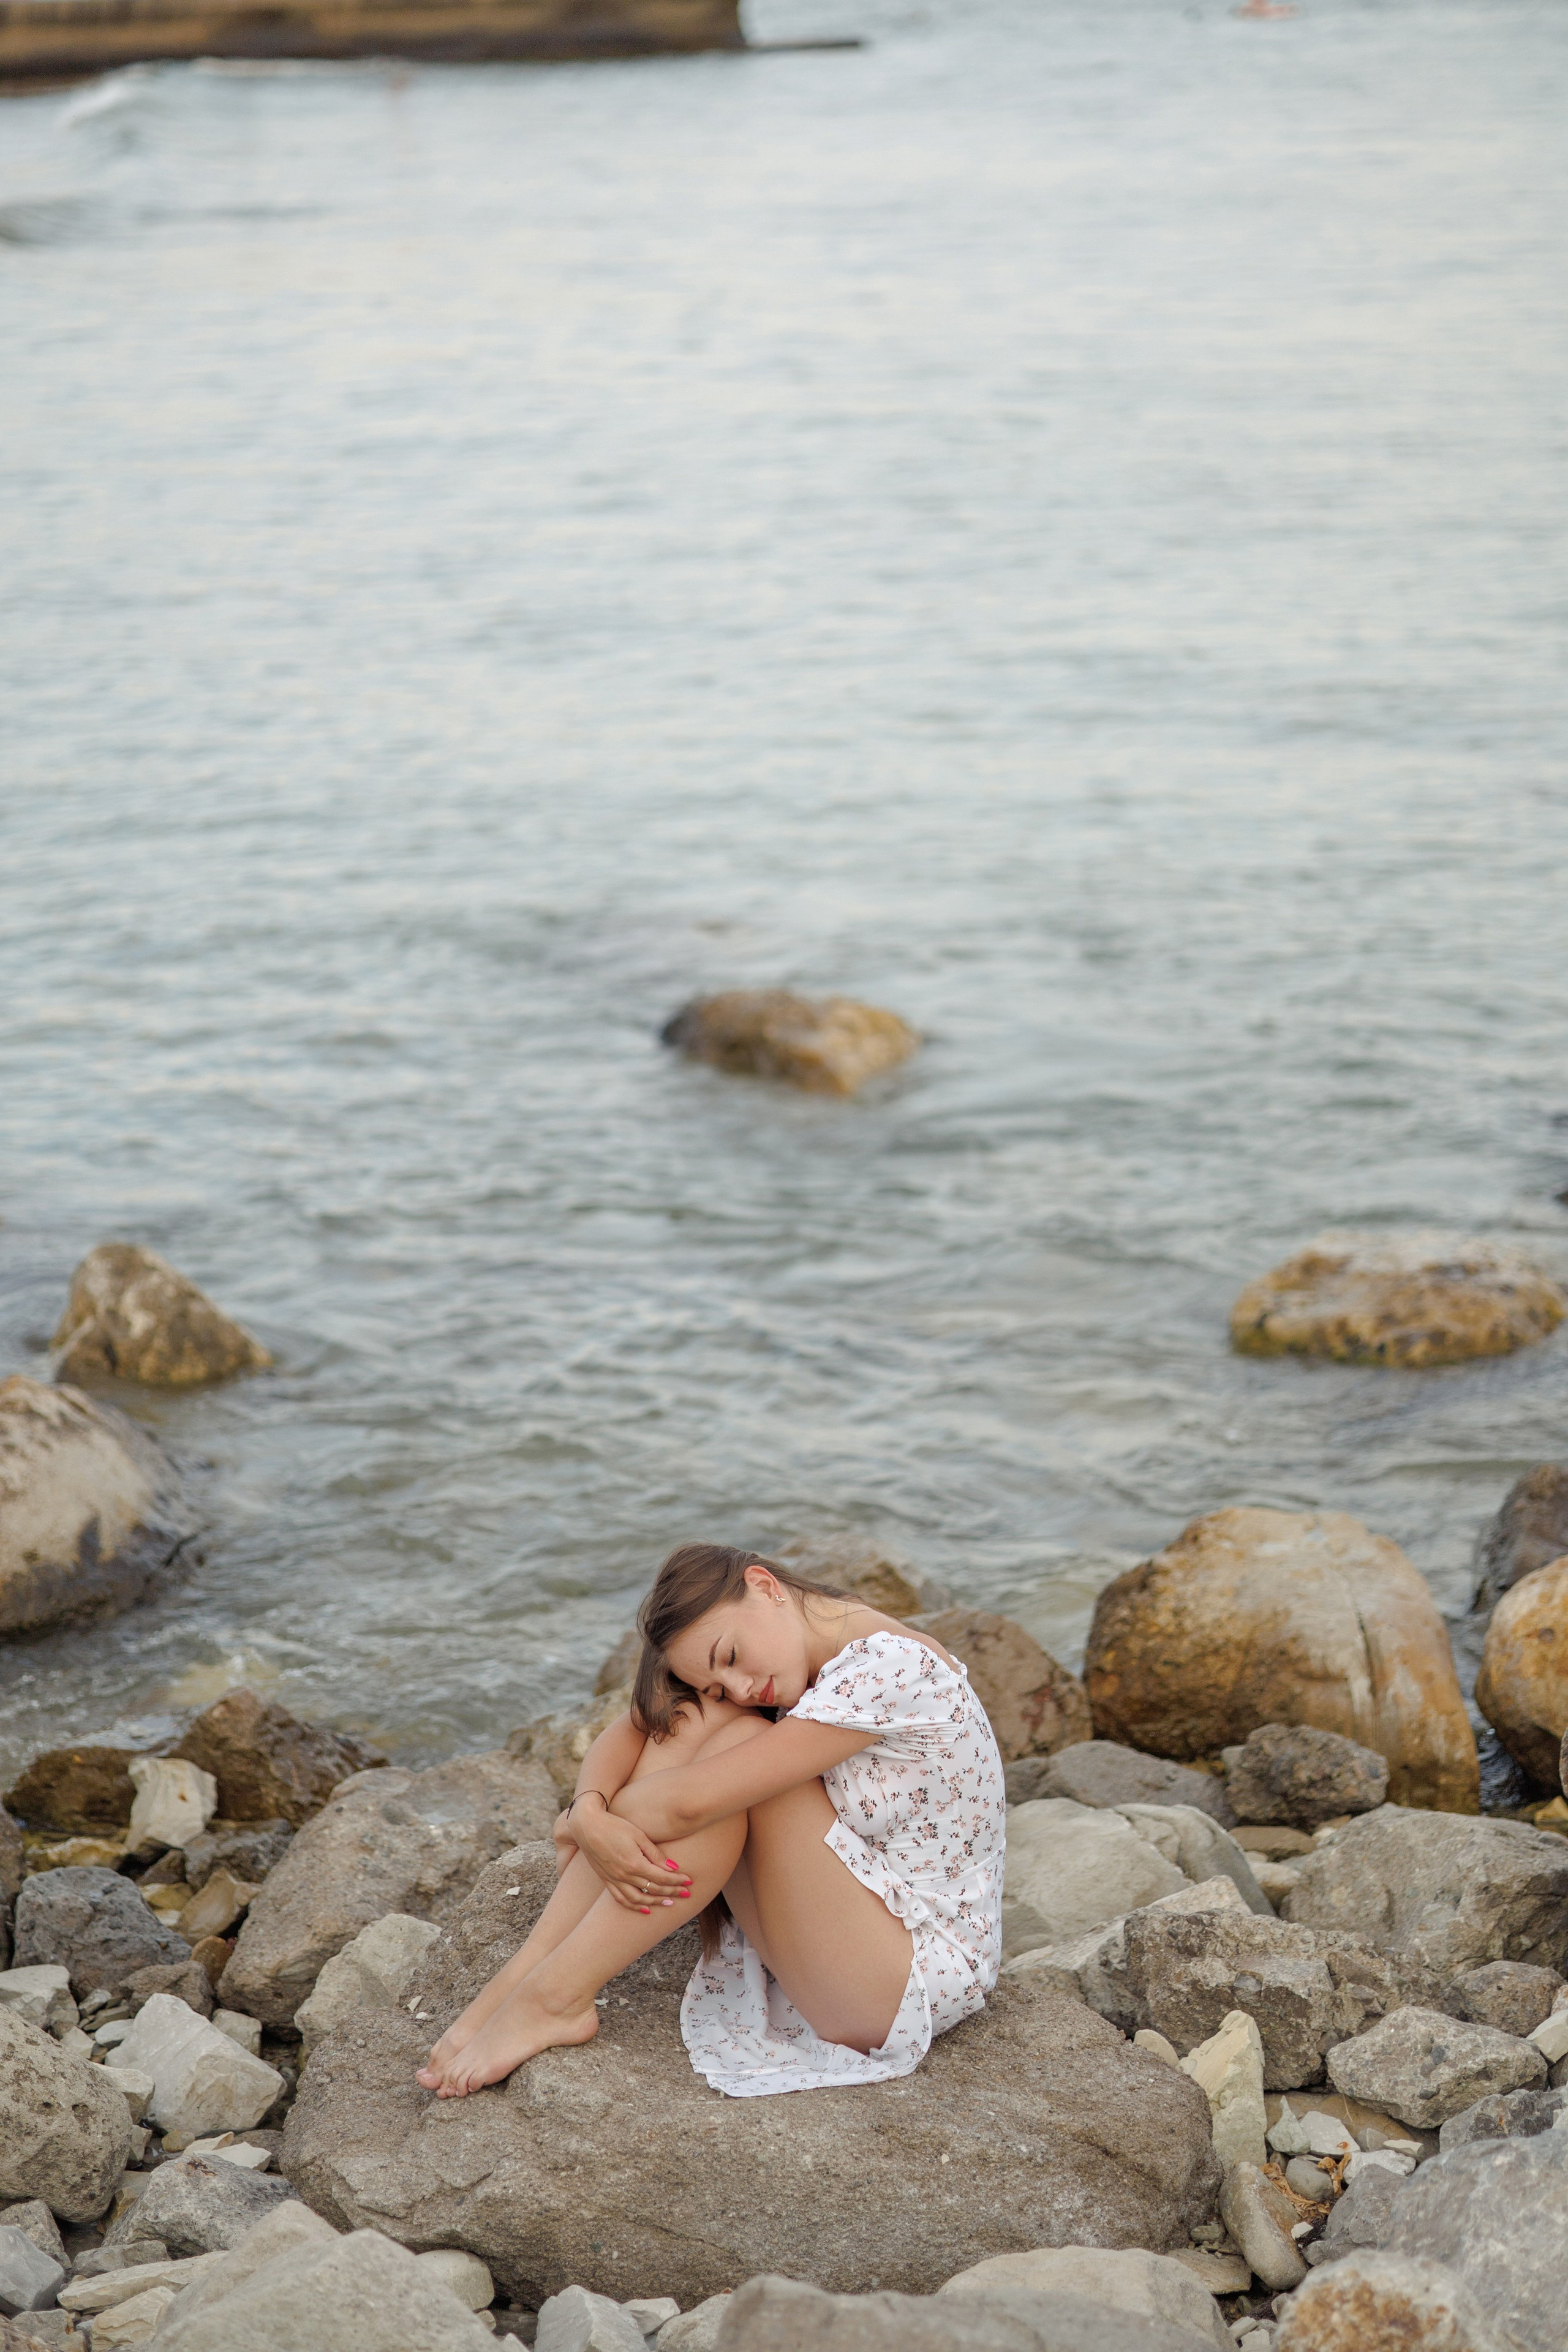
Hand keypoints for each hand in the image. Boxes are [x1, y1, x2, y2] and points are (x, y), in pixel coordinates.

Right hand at [557, 1800, 694, 1912]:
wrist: (586, 1825)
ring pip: (638, 1900)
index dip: (677, 1880)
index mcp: (635, 1864)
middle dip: (672, 1892)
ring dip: (655, 1903)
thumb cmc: (614, 1825)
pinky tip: (644, 1909)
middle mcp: (624, 1876)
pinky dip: (634, 1907)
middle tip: (686, 1893)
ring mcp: (614, 1880)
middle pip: (653, 1889)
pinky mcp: (606, 1880)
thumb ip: (655, 1853)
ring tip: (669, 1903)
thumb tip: (673, 1867)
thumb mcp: (638, 1835)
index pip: (662, 1877)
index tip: (689, 1881)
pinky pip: (621, 1900)